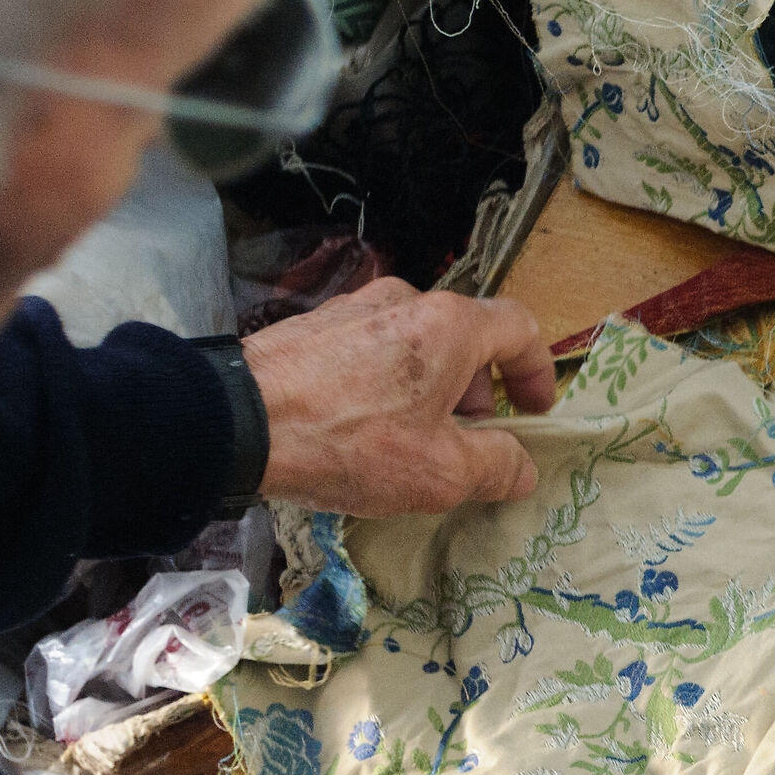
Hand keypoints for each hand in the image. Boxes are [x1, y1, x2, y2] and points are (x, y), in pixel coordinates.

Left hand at [243, 277, 558, 516]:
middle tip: (468, 440)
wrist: (237, 423)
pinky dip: (387, 381)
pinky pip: (371, 348)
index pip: (520, 328)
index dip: (536, 372)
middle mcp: (406, 301)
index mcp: (450, 326)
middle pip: (466, 338)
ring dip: (431, 387)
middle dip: (478, 391)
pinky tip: (363, 426)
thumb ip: (497, 467)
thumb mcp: (441, 473)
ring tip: (412, 438)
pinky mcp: (313, 325)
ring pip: (416, 343)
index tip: (532, 413)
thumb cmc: (352, 442)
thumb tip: (520, 467)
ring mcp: (354, 307)